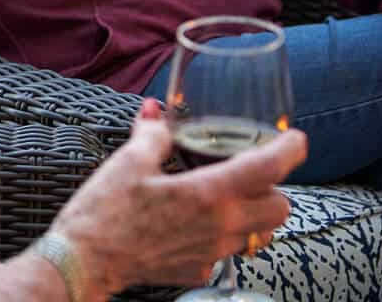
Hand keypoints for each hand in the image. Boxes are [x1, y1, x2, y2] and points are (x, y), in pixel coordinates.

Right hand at [50, 99, 307, 300]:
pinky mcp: (198, 271)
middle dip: (275, 187)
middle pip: (279, 208)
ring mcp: (211, 253)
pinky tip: (195, 220)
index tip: (296, 139)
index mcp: (208, 193)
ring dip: (253, 211)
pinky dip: (223, 233)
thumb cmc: (106, 210)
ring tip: (227, 193)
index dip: (290, 151)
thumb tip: (155, 111)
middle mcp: (220, 226)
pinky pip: (227, 251)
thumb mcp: (129, 161)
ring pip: (258, 232)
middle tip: (252, 168)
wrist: (85, 261)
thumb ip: (152, 133)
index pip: (268, 170)